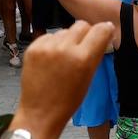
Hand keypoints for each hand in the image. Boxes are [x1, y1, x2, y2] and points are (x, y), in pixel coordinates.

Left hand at [18, 21, 114, 137]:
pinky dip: (53, 44)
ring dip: (68, 40)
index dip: (105, 30)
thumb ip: (95, 54)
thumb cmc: (68, 101)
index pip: (101, 29)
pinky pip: (49, 37)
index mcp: (83, 59)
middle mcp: (65, 49)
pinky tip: (51, 59)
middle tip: (83, 47)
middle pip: (81, 25)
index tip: (105, 33)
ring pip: (64, 30)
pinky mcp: (32, 48)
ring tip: (63, 58)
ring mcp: (46, 48)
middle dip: (86, 33)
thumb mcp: (89, 78)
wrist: (40, 113)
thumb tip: (103, 34)